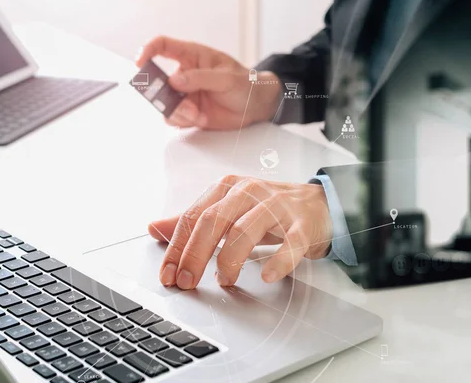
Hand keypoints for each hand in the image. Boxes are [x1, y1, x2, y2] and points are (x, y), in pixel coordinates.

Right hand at [135, 36, 281, 129]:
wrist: (255, 107)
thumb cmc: (244, 84)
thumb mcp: (226, 78)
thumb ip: (200, 78)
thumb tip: (174, 80)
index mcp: (192, 56)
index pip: (163, 46)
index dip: (148, 51)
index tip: (140, 64)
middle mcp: (185, 74)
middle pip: (158, 80)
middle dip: (161, 94)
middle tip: (176, 102)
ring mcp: (185, 94)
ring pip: (165, 103)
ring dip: (177, 111)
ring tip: (196, 114)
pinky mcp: (188, 112)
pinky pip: (174, 117)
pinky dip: (183, 121)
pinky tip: (199, 119)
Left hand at [148, 175, 332, 289]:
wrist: (317, 204)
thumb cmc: (265, 208)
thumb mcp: (226, 209)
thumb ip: (192, 220)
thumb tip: (153, 228)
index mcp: (227, 188)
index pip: (193, 217)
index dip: (177, 247)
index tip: (168, 274)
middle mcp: (249, 192)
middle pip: (213, 221)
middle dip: (195, 254)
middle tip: (186, 282)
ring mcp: (277, 206)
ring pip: (245, 231)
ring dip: (229, 260)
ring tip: (224, 280)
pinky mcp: (302, 224)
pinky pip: (289, 243)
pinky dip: (278, 261)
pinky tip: (266, 275)